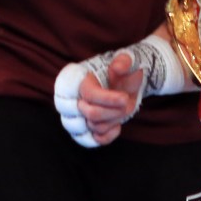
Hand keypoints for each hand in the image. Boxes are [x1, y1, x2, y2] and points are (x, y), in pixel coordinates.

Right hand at [53, 34, 189, 147]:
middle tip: (127, 102)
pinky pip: (91, 140)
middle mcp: (73, 98)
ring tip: (122, 109)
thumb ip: (124, 61)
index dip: (108, 99)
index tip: (125, 98)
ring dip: (113, 121)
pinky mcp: (83, 129)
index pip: (88, 94)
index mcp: (79, 78)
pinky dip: (107, 136)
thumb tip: (117, 67)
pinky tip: (117, 126)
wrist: (126, 81)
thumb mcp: (128, 60)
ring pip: (92, 127)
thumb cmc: (124, 70)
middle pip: (90, 114)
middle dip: (113, 111)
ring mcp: (76, 115)